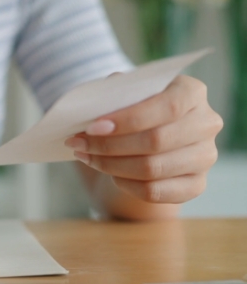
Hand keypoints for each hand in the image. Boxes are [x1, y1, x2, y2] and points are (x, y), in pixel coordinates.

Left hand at [64, 75, 222, 203]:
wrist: (144, 138)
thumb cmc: (132, 110)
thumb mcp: (124, 94)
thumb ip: (113, 94)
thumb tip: (92, 107)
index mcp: (191, 92)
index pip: (168, 107)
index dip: (128, 120)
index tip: (93, 127)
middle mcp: (206, 123)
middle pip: (156, 141)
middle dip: (109, 145)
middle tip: (77, 143)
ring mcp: (205, 157)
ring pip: (152, 168)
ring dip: (110, 165)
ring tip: (86, 157)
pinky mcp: (195, 185)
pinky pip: (154, 191)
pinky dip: (124, 184)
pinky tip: (109, 173)